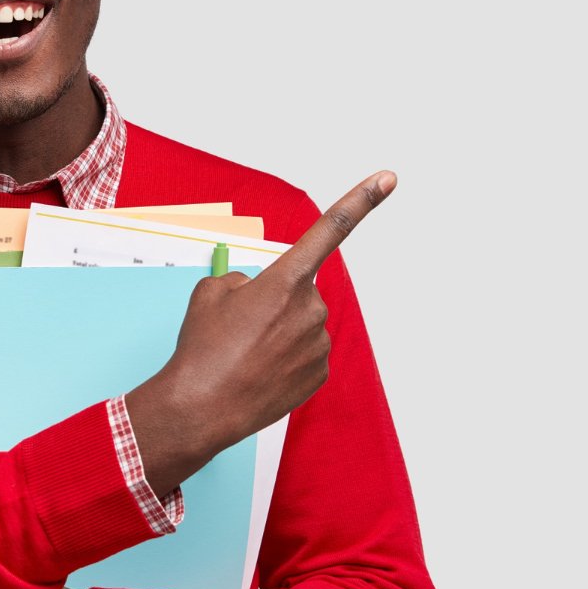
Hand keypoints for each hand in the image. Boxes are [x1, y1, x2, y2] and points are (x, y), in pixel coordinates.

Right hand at [126, 171, 395, 494]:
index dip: (362, 200)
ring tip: (245, 354)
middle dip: (277, 301)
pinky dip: (286, 359)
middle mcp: (310, 308)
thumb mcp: (209, 294)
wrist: (200, 409)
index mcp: (284, 280)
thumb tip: (257, 290)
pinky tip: (261, 372)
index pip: (331, 229)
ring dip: (279, 332)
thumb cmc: (202, 351)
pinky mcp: (320, 373)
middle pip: (300, 290)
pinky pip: (306, 353)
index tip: (388, 179)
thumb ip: (242, 280)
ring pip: (303, 323)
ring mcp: (318, 343)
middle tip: (242, 328)